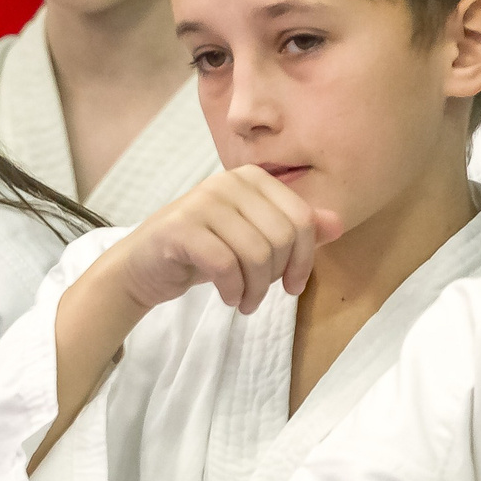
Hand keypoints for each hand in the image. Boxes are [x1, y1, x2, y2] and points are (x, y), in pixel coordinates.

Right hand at [99, 164, 339, 317]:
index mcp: (250, 178)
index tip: (292, 285)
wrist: (142, 267)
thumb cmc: (201, 252)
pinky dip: (232, 290)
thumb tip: (338, 225)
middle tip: (260, 295)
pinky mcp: (179, 227)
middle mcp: (226, 182)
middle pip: (282, 236)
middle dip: (277, 275)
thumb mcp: (253, 240)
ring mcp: (200, 201)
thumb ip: (295, 230)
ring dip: (255, 289)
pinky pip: (225, 264)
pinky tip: (227, 298)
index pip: (301, 218)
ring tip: (245, 302)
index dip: (305, 259)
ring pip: (256, 252)